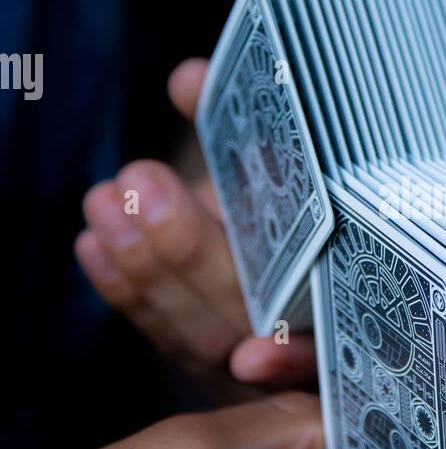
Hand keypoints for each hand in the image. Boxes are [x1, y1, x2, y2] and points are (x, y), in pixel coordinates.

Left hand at [75, 59, 309, 390]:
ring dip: (145, 268)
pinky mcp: (210, 365)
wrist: (314, 252)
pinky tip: (91, 246)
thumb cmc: (322, 202)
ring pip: (198, 337)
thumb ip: (252, 129)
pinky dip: (125, 291)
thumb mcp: (296, 162)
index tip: (250, 358)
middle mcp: (308, 346)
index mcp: (351, 302)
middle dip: (188, 257)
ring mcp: (258, 369)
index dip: (289, 359)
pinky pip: (165, 334)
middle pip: (246, 327)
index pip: (328, 340)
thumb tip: (189, 79)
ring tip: (106, 199)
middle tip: (142, 184)